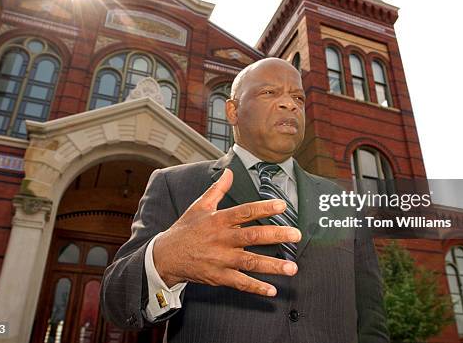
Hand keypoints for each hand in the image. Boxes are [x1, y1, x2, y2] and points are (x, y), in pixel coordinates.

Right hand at [153, 169, 300, 296]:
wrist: (165, 256)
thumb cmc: (185, 229)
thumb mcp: (199, 206)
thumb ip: (218, 190)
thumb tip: (230, 172)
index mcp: (218, 220)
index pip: (245, 212)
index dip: (264, 208)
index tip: (282, 205)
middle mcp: (221, 239)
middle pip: (252, 237)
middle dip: (276, 236)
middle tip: (296, 235)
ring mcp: (220, 259)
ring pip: (250, 262)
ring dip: (272, 266)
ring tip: (292, 268)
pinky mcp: (218, 276)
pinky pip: (240, 282)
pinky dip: (256, 287)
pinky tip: (272, 290)